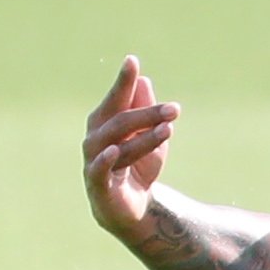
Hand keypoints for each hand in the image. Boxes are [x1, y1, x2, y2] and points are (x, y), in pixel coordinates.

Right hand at [83, 55, 181, 238]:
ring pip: (117, 144)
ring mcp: (94, 162)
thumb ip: (146, 110)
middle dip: (148, 113)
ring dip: (143, 136)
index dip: (123, 81)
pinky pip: (97, 170)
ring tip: (166, 129)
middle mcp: (96, 139)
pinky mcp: (97, 186)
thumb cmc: (137, 167)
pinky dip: (104, 160)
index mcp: (106, 123)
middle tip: (175, 109)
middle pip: (121, 121)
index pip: (116, 99)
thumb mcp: (149, 137)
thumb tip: (144, 80)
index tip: (132, 61)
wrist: (131, 209)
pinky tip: (114, 150)